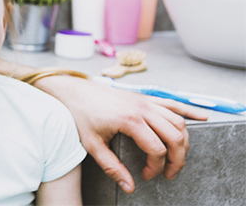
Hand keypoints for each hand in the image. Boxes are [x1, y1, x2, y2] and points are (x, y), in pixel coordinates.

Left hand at [35, 76, 207, 193]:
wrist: (73, 90)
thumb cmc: (80, 115)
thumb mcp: (92, 144)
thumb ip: (111, 167)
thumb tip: (129, 186)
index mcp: (130, 120)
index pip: (157, 149)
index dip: (156, 167)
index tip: (146, 175)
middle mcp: (142, 109)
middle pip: (175, 136)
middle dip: (177, 159)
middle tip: (169, 174)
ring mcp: (145, 101)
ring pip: (178, 122)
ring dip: (184, 142)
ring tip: (178, 158)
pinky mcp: (144, 97)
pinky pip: (173, 103)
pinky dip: (189, 111)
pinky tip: (202, 117)